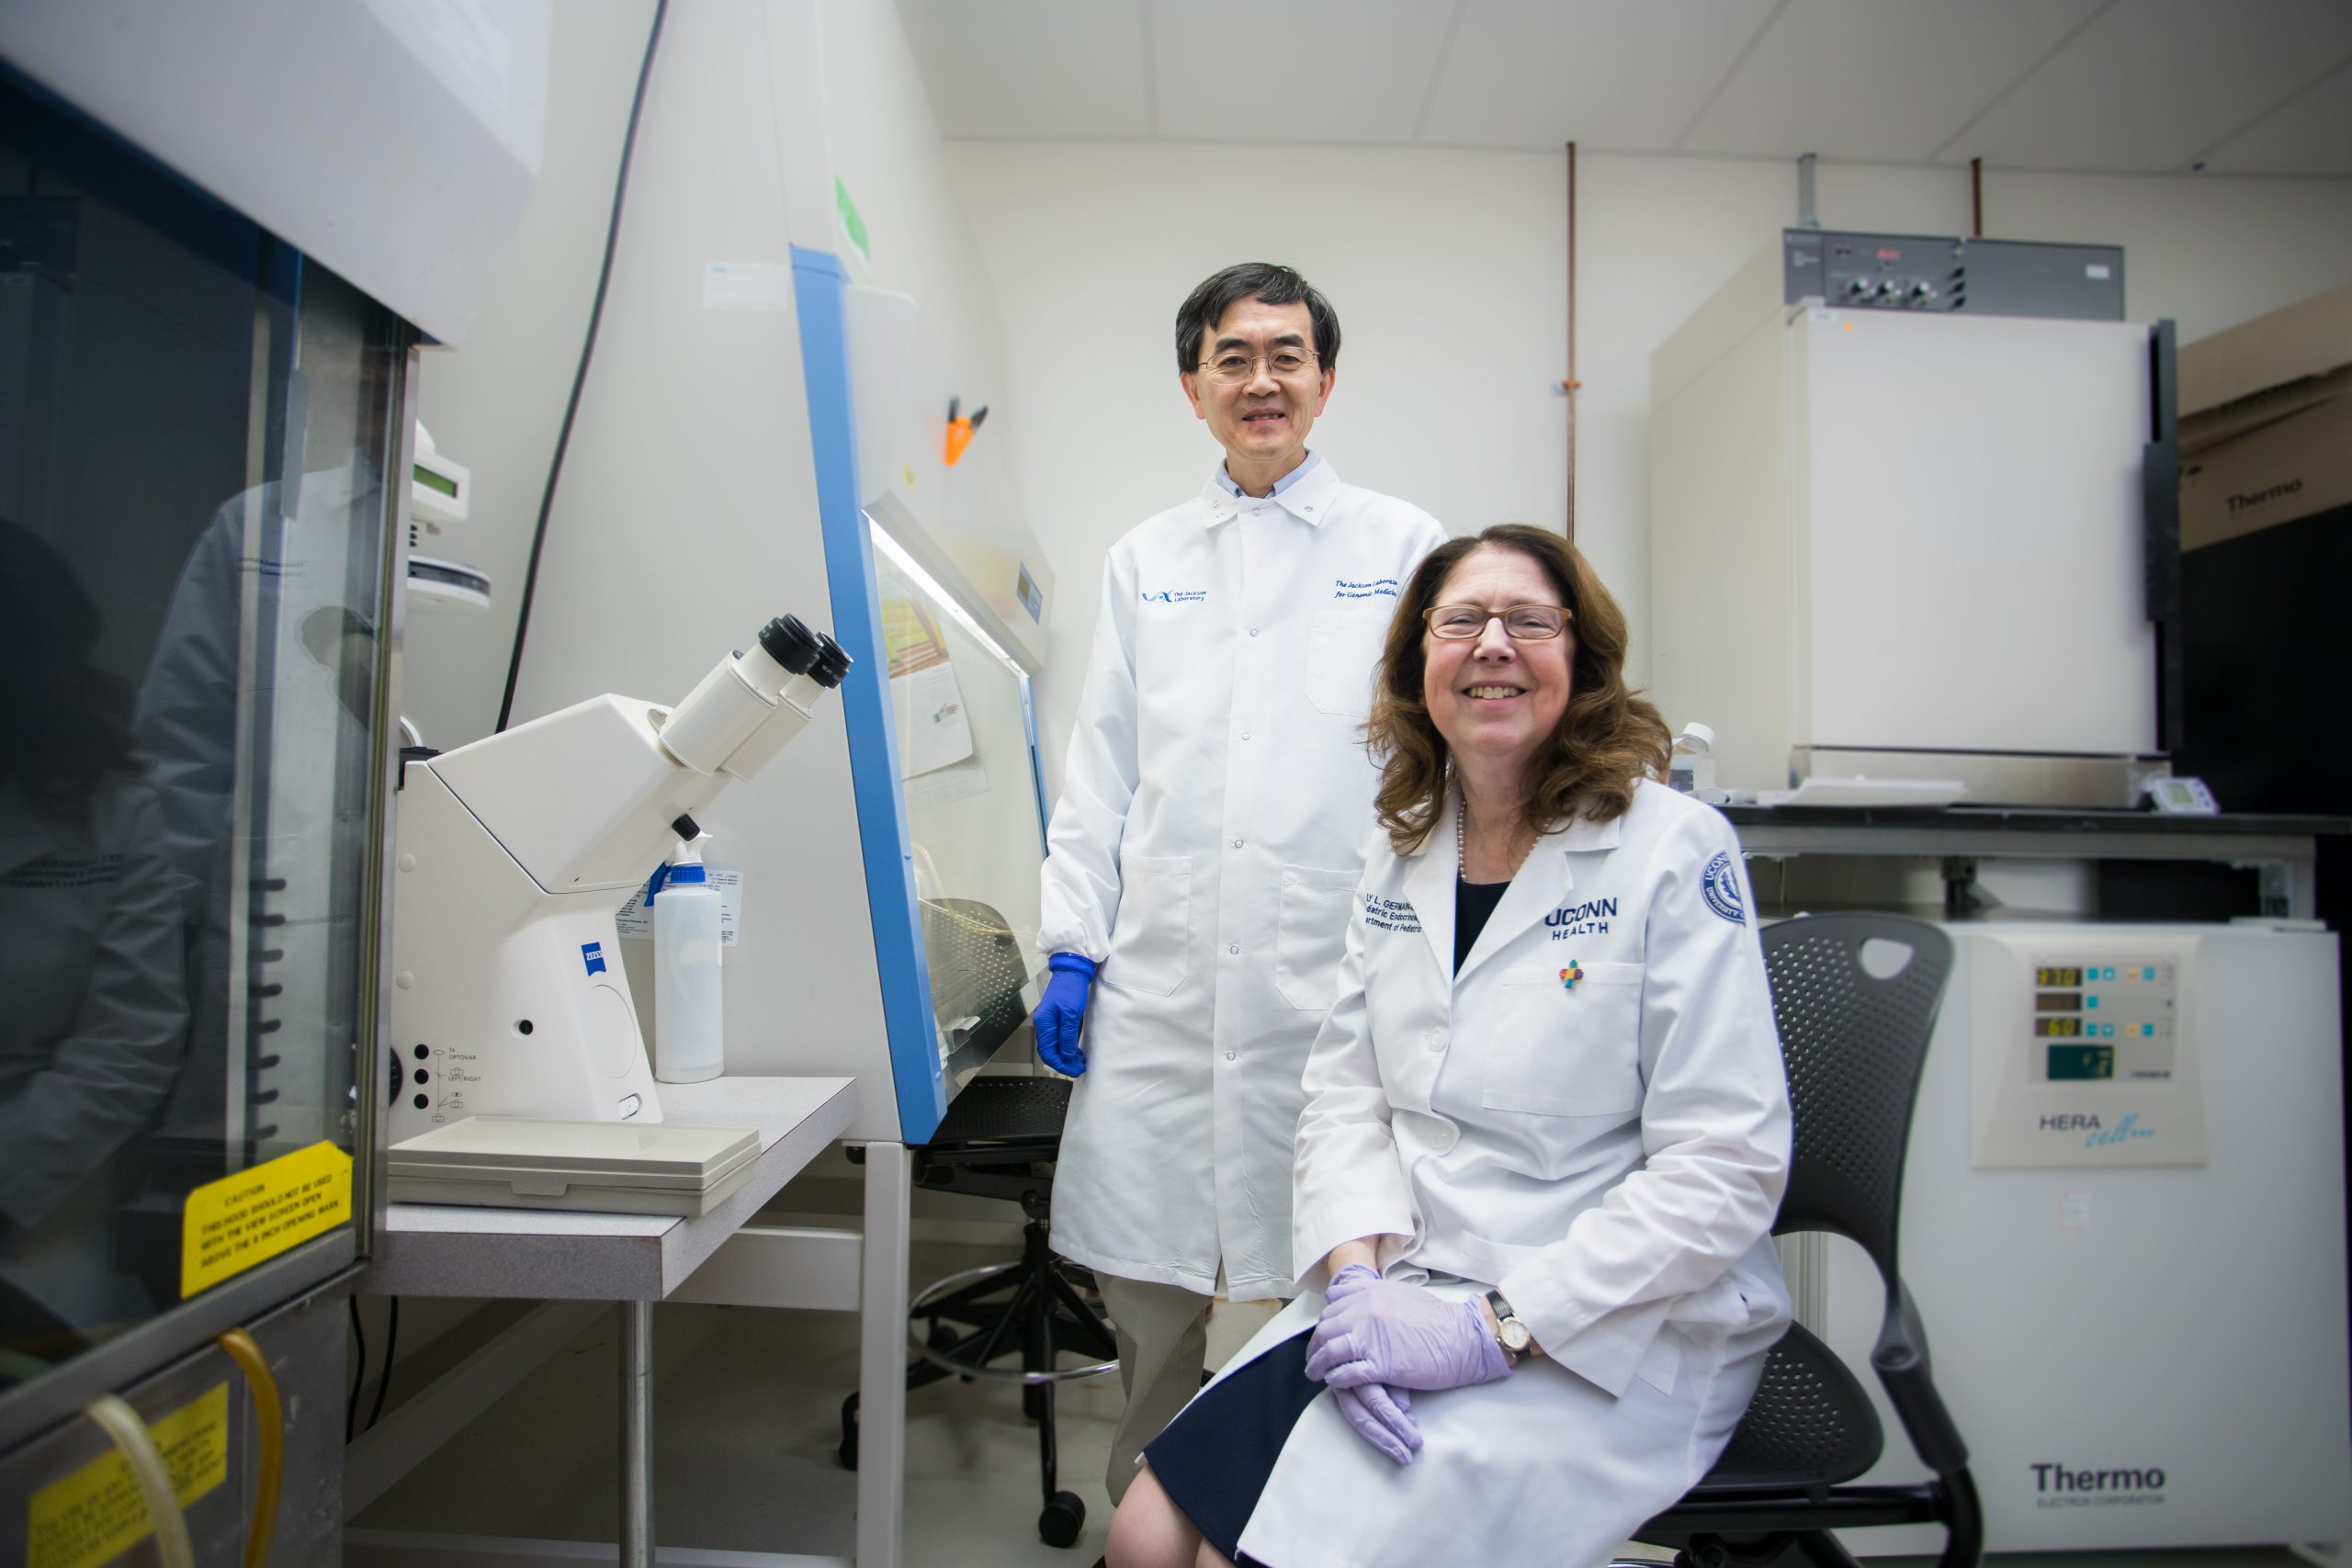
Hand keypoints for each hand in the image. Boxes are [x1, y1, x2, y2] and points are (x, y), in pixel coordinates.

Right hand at [1032, 953, 1095, 1076]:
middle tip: (1079, 1068)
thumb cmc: (1070, 990)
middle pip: (1049, 1051)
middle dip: (1063, 1063)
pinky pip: (1057, 1038)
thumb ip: (1067, 1036)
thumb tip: (1065, 1055)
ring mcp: (1047, 1021)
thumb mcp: (1071, 1015)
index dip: (1060, 1065)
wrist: (1071, 971)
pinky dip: (1065, 1047)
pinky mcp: (1054, 1018)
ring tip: (1079, 1061)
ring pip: (1054, 1046)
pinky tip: (1075, 1050)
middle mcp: (1043, 1025)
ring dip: (1065, 1056)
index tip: (1074, 1070)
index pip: (1048, 1053)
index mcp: (1044, 1024)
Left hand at [1319, 1262, 1419, 1459]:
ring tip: (1315, 1374)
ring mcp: (1372, 1338)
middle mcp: (1365, 1313)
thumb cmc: (1434, 1317)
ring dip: (1318, 1365)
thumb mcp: (1397, 1293)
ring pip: (1331, 1352)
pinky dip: (1336, 1378)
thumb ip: (1368, 1292)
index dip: (1323, 1326)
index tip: (1321, 1337)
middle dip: (1315, 1347)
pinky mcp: (1381, 1364)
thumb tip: (1339, 1295)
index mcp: (1368, 1294)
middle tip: (1312, 1359)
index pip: (1331, 1311)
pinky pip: (1347, 1373)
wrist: (1461, 1337)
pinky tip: (1334, 1382)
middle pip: (1326, 1331)